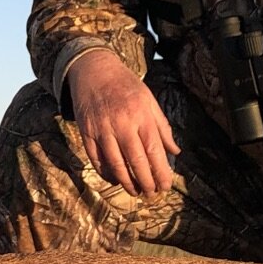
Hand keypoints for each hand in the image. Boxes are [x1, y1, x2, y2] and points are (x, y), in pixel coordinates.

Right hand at [65, 48, 179, 197]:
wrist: (94, 69)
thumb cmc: (125, 85)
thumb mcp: (149, 100)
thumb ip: (163, 127)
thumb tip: (175, 152)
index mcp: (141, 115)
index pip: (154, 151)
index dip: (160, 172)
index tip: (165, 186)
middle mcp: (122, 123)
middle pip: (136, 161)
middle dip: (146, 182)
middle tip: (152, 194)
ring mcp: (102, 129)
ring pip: (115, 164)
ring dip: (126, 182)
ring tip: (135, 191)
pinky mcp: (86, 132)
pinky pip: (96, 159)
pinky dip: (105, 172)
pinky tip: (115, 179)